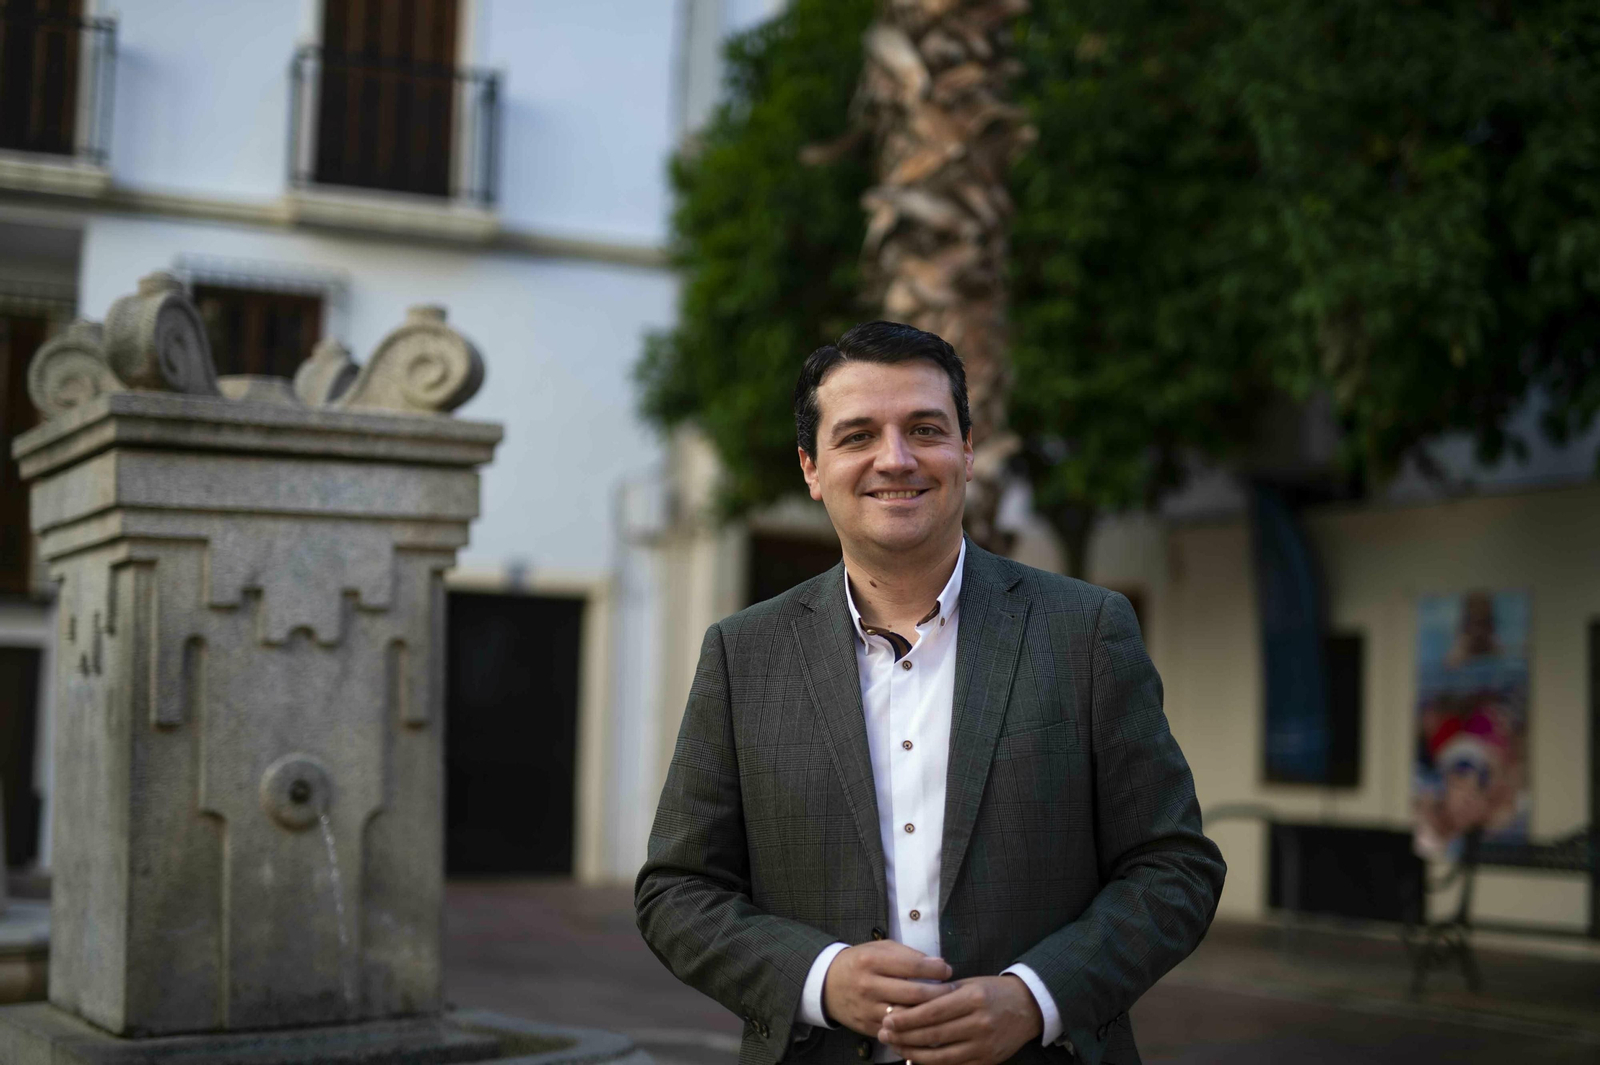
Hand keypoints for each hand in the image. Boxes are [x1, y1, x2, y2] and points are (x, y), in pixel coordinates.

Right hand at [822, 940, 954, 1036]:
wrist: (827, 984)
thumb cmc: (860, 962)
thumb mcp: (879, 949)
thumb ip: (907, 955)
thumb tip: (938, 965)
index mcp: (872, 961)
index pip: (912, 966)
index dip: (935, 969)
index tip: (948, 970)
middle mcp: (869, 986)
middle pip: (914, 994)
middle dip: (939, 993)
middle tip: (953, 991)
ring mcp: (868, 1009)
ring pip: (907, 1016)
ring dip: (930, 1014)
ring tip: (944, 1008)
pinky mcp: (868, 1027)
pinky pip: (897, 1031)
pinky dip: (915, 1029)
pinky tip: (928, 1024)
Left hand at [877, 974, 1041, 1064]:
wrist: (1028, 1007)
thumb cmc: (992, 991)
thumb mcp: (969, 983)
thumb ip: (941, 994)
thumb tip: (906, 1004)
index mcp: (972, 998)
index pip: (932, 1011)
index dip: (907, 1018)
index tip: (886, 1018)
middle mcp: (979, 1022)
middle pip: (933, 1034)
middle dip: (904, 1036)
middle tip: (883, 1034)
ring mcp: (984, 1045)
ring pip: (941, 1056)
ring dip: (914, 1053)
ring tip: (896, 1047)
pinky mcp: (987, 1061)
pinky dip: (932, 1064)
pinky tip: (916, 1059)